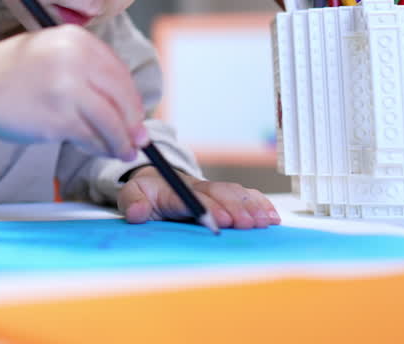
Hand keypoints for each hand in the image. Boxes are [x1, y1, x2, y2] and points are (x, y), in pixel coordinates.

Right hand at [0, 24, 148, 161]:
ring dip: (121, 141)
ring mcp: (67, 89)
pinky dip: (99, 147)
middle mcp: (75, 59)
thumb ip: (85, 68)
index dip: (132, 98)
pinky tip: (97, 150)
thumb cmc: (9, 72)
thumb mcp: (49, 50)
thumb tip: (124, 102)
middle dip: (133, 122)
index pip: (119, 72)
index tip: (135, 114)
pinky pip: (90, 137)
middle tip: (138, 139)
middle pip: (122, 96)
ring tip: (123, 150)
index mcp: (75, 38)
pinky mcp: (58, 118)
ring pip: (111, 121)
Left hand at [118, 168, 280, 227]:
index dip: (205, 208)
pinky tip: (272, 216)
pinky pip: (244, 195)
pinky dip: (259, 204)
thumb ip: (132, 204)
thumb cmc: (146, 193)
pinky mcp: (224, 194)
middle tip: (249, 224)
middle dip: (234, 209)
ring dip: (250, 207)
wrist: (157, 180)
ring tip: (265, 221)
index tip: (218, 220)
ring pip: (234, 194)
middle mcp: (196, 187)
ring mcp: (212, 189)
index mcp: (171, 189)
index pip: (189, 198)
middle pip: (218, 195)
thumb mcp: (131, 196)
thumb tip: (138, 212)